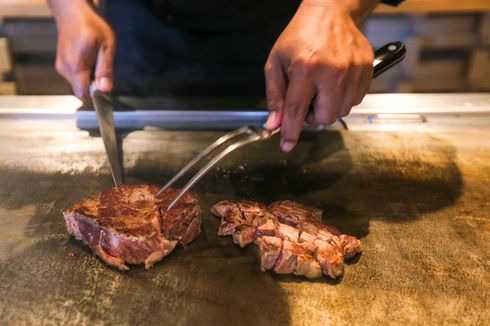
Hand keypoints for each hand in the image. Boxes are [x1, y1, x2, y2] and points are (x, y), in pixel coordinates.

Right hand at [49, 0, 114, 97]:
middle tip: (100, 67)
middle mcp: (65, 68)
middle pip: (80, 90)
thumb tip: (106, 89)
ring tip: (94, 59)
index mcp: (76, 66)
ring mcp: (61, 65)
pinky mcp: (60, 63)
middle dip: (93, 85)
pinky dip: (82, 72)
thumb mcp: (106, 46)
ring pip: (77, 83)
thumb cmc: (91, 24)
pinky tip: (87, 58)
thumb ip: (105, 70)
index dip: (95, 95)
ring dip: (88, 78)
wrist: (73, 10)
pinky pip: (73, 76)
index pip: (83, 94)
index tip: (104, 86)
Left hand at [265, 0, 375, 151]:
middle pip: (325, 117)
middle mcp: (332, 71)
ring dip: (329, 107)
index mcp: (306, 68)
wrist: (329, 13)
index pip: (297, 110)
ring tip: (321, 88)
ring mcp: (353, 70)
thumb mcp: (276, 63)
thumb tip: (275, 124)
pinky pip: (356, 100)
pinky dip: (343, 98)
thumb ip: (275, 96)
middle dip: (313, 116)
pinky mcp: (366, 69)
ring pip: (342, 111)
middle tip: (306, 100)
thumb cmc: (300, 36)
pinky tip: (335, 83)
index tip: (287, 145)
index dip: (291, 132)